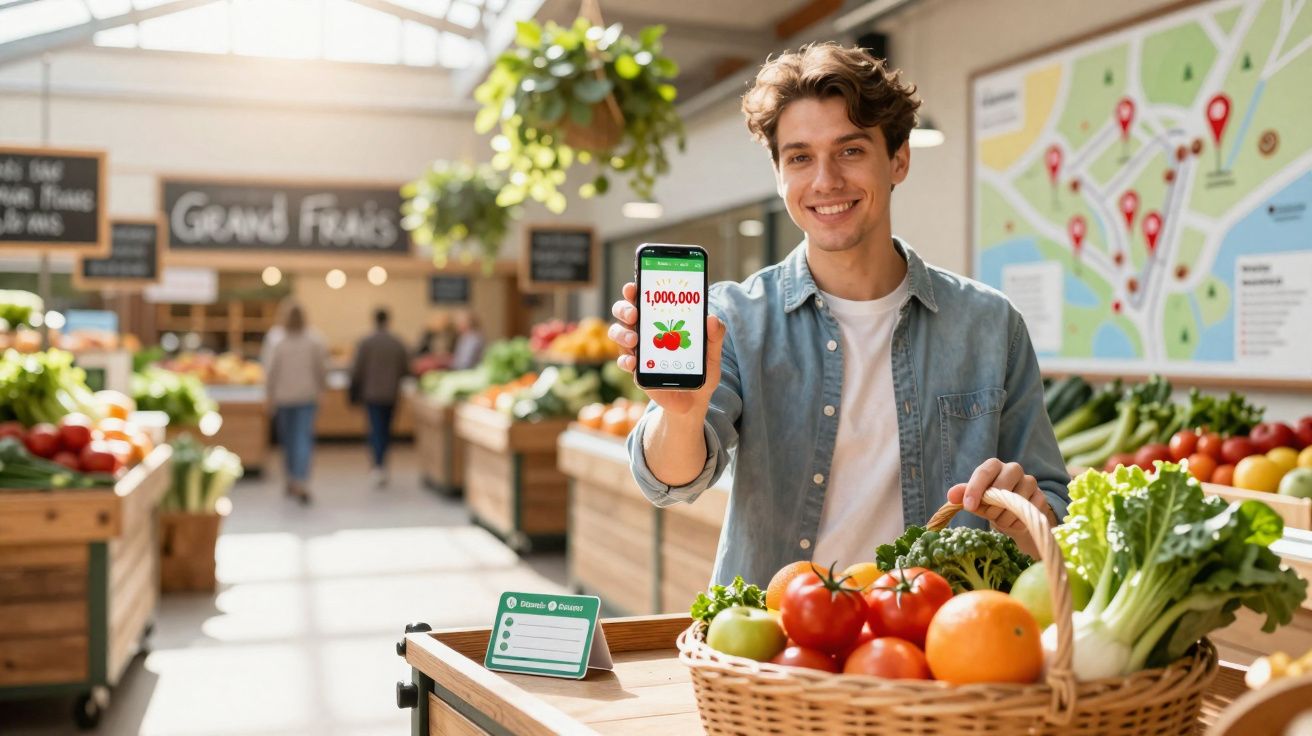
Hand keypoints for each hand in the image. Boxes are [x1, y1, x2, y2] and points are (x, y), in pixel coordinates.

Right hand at [609, 282, 724, 416]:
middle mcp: (644, 331)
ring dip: (622, 332)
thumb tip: (712, 319)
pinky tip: (633, 361)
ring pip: (618, 333)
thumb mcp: (712, 352)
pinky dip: (626, 360)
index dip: (635, 290)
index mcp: (661, 320)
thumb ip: (714, 336)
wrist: (694, 400)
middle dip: (624, 308)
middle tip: (634, 313)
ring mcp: (638, 350)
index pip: (644, 299)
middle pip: (624, 312)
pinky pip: (624, 361)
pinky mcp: (637, 370)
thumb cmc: (701, 369)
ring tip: (634, 339)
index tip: (634, 285)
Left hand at [947, 458, 1052, 558]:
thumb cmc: (990, 504)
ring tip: (999, 520)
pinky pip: (1028, 512)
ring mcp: (1030, 482)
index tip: (968, 506)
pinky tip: (1012, 523)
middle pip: (1002, 485)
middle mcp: (1013, 469)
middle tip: (987, 515)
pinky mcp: (1041, 497)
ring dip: (1003, 517)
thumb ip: (962, 495)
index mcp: (994, 466)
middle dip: (991, 506)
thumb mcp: (974, 499)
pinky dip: (1017, 522)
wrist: (1013, 516)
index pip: (984, 472)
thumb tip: (951, 496)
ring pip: (1016, 501)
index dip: (975, 489)